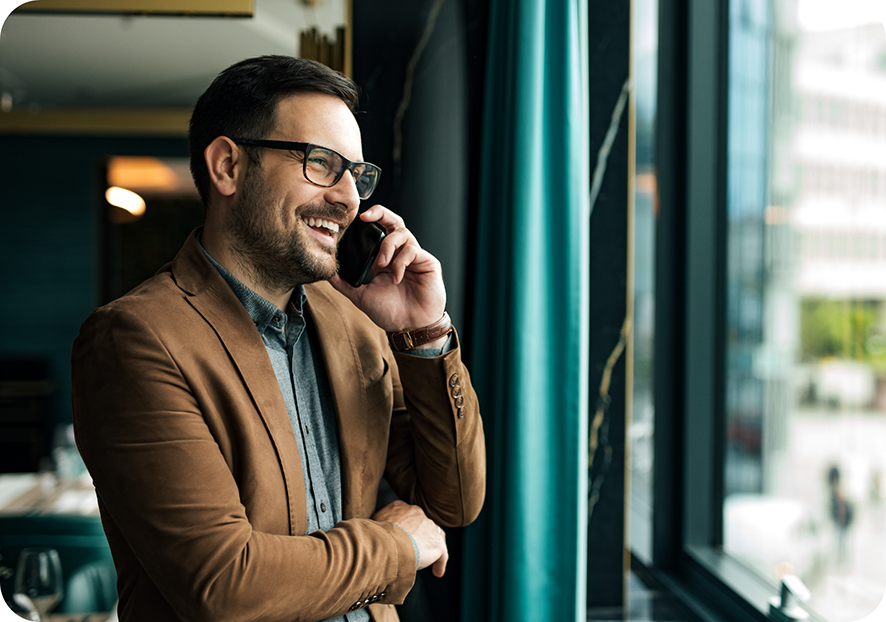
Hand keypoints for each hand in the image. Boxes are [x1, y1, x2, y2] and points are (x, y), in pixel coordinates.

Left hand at [330, 205, 445, 332]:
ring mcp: (415, 257)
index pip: (379, 230)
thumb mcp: (361, 296)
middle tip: (366, 217)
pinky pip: (413, 250)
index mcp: (385, 258)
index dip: (370, 219)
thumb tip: (327, 273)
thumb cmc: (390, 313)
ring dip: (388, 245)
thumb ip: (344, 284)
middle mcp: (400, 253)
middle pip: (394, 221)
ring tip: (382, 264)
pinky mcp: (428, 262)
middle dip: (381, 213)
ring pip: (402, 233)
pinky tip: (396, 277)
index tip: (356, 219)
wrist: (409, 328)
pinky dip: (401, 261)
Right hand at [372, 500, 448, 576]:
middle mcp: (417, 513)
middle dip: (419, 536)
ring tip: (425, 560)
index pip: (407, 515)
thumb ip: (377, 525)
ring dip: (429, 548)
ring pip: (433, 537)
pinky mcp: (437, 543)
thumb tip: (372, 533)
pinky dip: (440, 563)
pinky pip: (442, 554)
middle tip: (412, 549)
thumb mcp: (372, 525)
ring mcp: (429, 527)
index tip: (403, 536)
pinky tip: (437, 572)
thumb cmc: (376, 536)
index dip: (406, 526)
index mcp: (400, 507)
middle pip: (422, 524)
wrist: (387, 544)